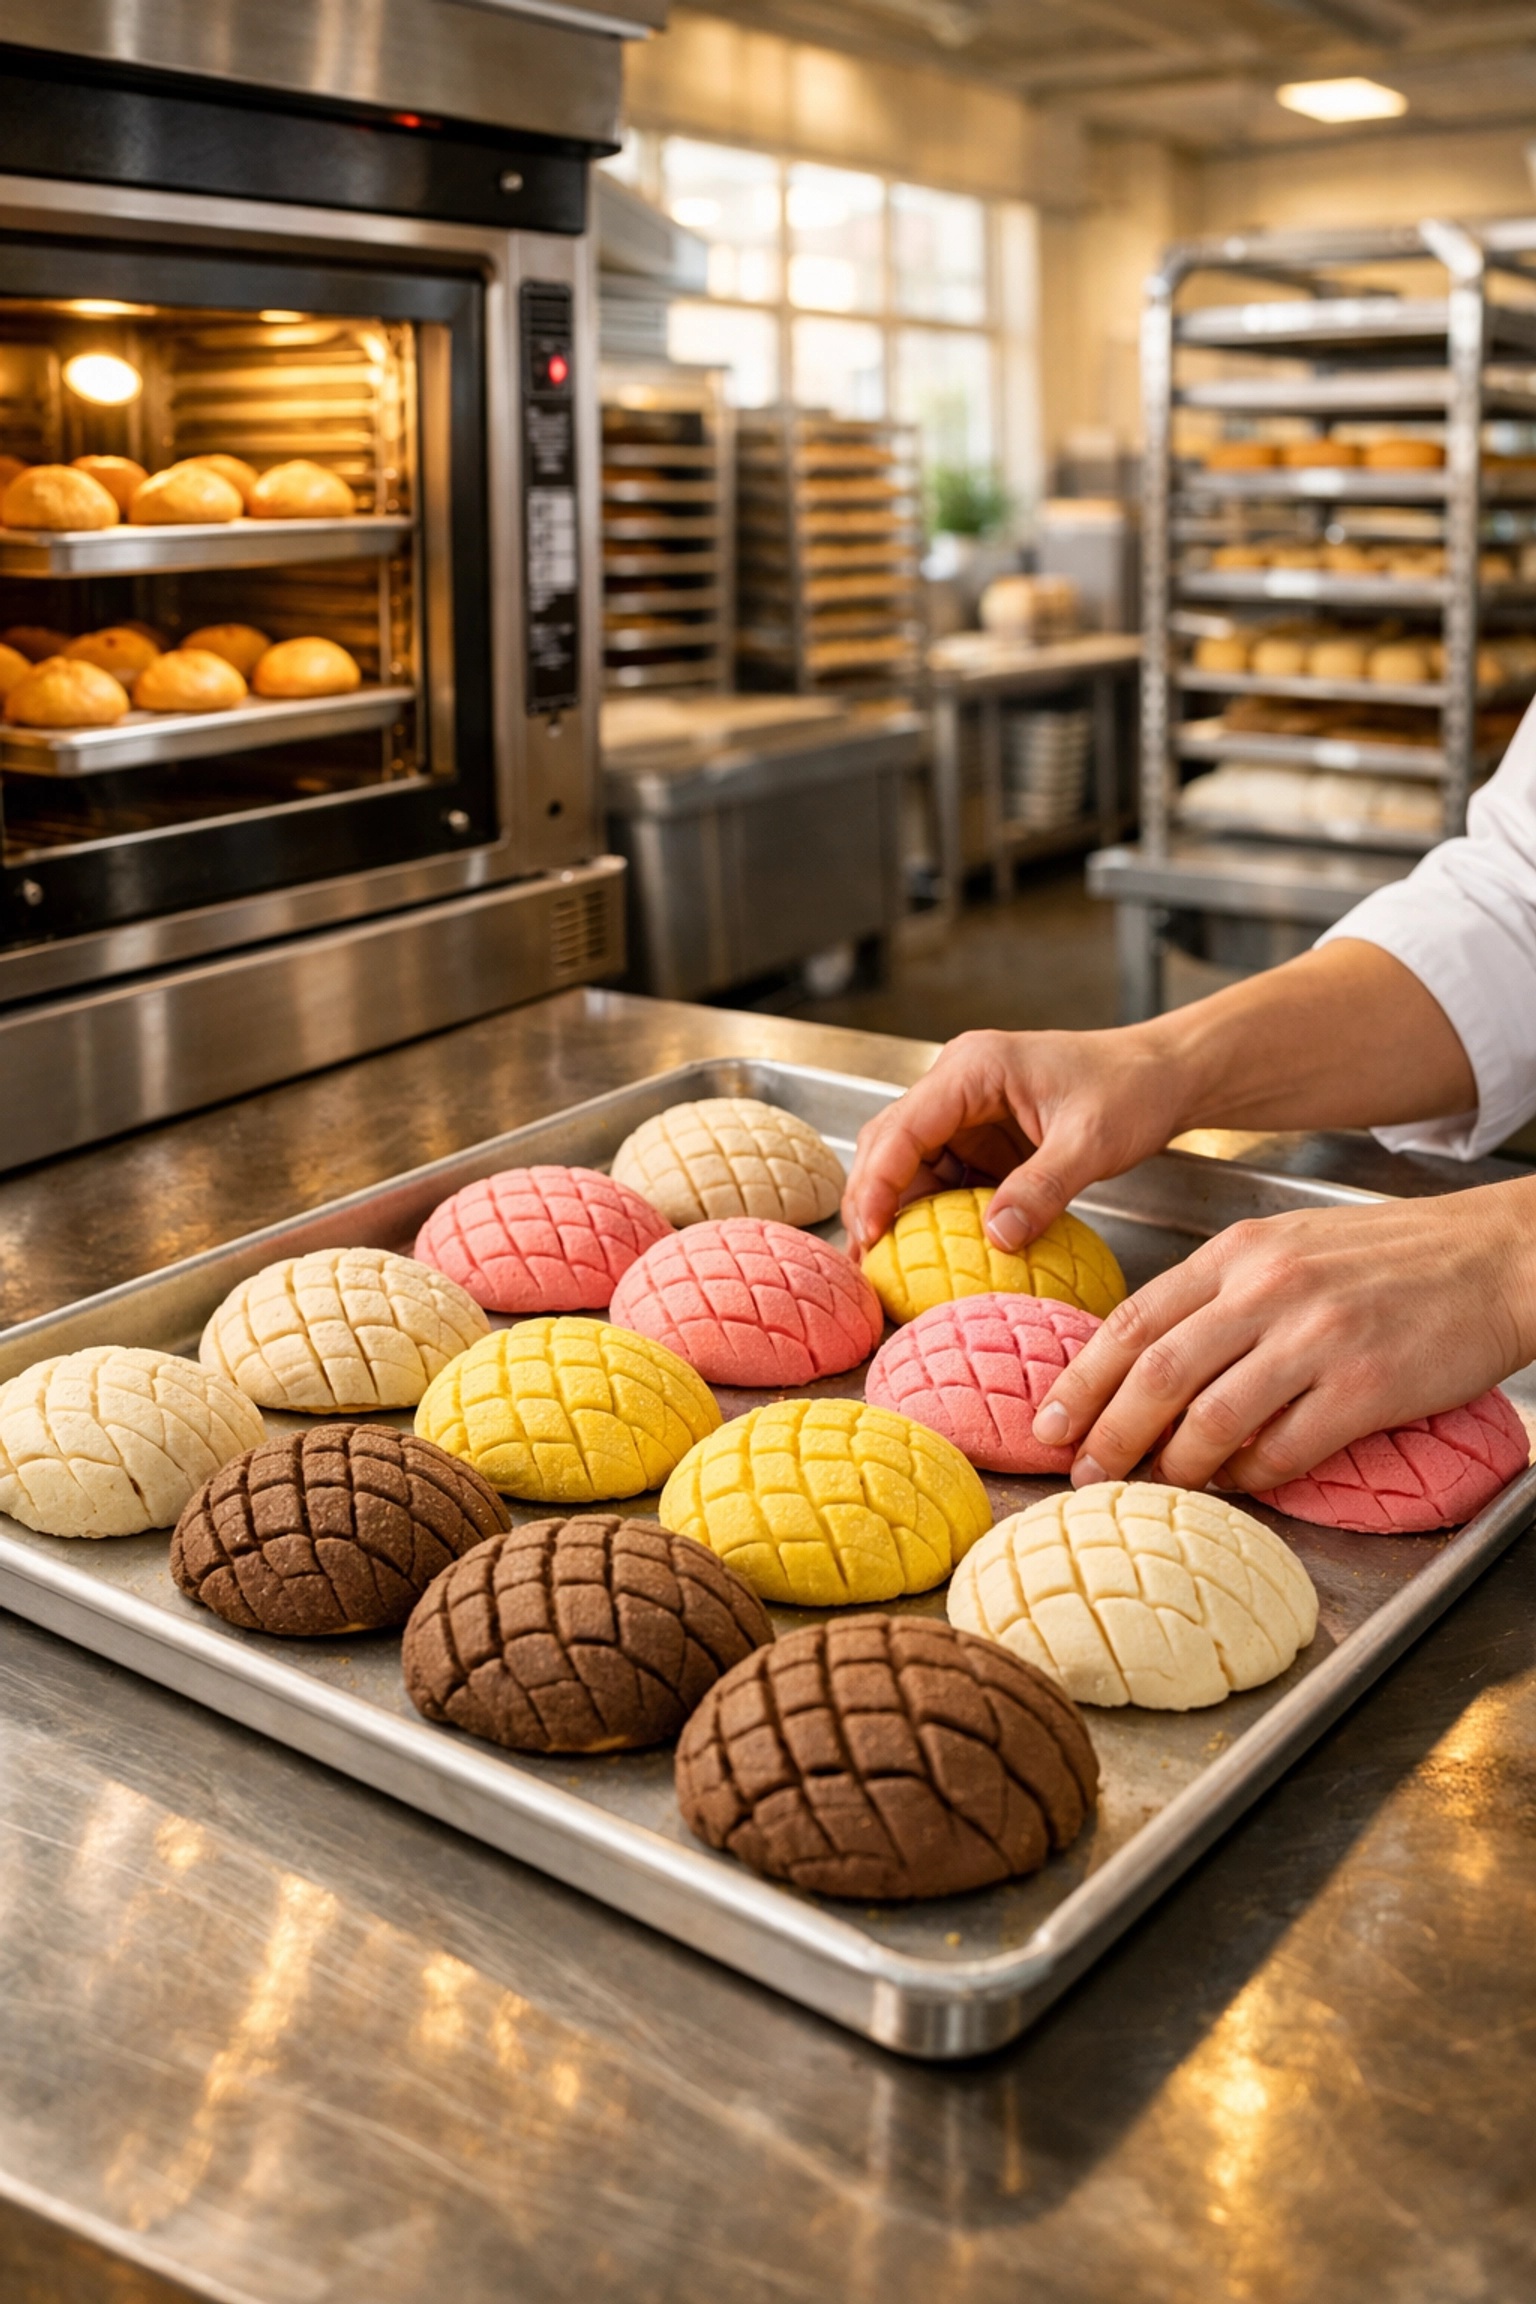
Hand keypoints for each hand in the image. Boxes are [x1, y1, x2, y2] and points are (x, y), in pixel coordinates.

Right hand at [841, 1025, 1187, 1253]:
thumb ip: (1043, 1189)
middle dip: (873, 1201)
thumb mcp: (1091, 1143)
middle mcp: (958, 1086)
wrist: (1165, 1078)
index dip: (878, 1182)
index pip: (903, 1126)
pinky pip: (943, 1180)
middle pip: (889, 1144)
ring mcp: (967, 1114)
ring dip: (897, 1213)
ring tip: (885, 1268)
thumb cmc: (1133, 1089)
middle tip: (865, 1262)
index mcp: (974, 1068)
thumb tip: (996, 1239)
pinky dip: (932, 1217)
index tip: (871, 1234)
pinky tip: (929, 1255)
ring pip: (908, 1165)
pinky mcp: (982, 1141)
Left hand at [1030, 1180, 1535, 1493]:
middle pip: (1157, 1372)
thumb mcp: (1290, 1249)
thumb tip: (1149, 1363)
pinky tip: (1240, 1484)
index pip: (1135, 1319)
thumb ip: (1221, 1294)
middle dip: (1107, 1431)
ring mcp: (1318, 1337)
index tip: (1050, 1422)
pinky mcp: (1367, 1385)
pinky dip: (1252, 1475)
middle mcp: (1269, 1288)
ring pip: (1212, 1417)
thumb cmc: (1391, 1258)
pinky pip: (1285, 1448)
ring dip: (1174, 1464)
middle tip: (1081, 1473)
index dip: (1083, 1379)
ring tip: (1155, 1487)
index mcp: (1241, 1253)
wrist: (1496, 1256)